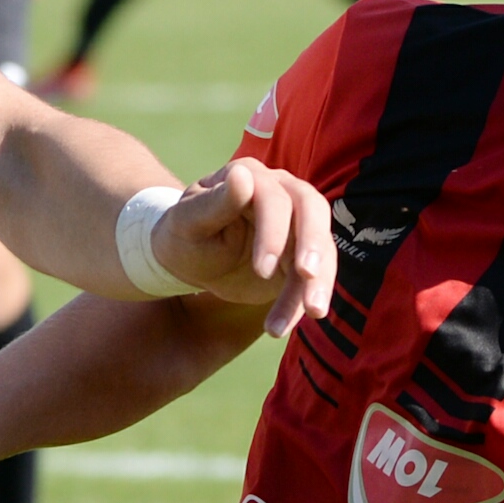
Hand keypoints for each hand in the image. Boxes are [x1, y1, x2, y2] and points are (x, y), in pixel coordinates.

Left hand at [143, 156, 337, 339]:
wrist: (189, 259)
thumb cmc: (183, 233)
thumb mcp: (188, 221)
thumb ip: (215, 202)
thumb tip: (242, 176)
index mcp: (251, 176)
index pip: (275, 198)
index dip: (273, 232)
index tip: (262, 269)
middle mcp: (282, 193)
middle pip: (313, 212)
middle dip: (314, 246)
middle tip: (308, 277)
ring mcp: (296, 224)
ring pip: (320, 249)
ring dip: (318, 283)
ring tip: (312, 313)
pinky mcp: (301, 256)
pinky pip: (313, 278)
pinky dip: (302, 303)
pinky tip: (282, 326)